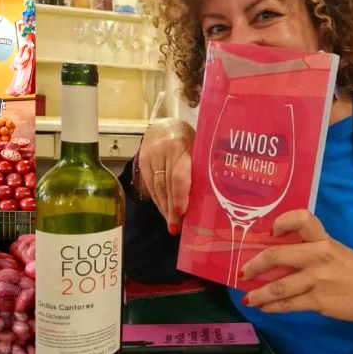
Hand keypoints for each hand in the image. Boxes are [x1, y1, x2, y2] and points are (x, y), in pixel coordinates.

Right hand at [138, 118, 194, 234]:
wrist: (163, 125)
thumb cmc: (188, 138)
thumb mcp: (198, 147)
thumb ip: (200, 166)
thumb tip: (210, 195)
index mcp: (181, 146)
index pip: (178, 177)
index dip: (179, 197)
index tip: (181, 214)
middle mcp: (163, 152)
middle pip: (166, 185)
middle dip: (171, 209)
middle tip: (176, 228)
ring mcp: (150, 157)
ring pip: (157, 187)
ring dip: (164, 208)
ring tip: (171, 224)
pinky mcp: (142, 162)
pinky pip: (150, 185)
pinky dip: (158, 200)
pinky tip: (164, 211)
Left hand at [240, 210, 352, 323]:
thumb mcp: (338, 253)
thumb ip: (313, 253)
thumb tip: (281, 260)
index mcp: (325, 240)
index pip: (302, 219)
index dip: (282, 222)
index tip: (270, 231)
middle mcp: (319, 256)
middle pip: (277, 255)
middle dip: (254, 265)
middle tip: (243, 271)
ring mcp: (318, 280)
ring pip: (278, 286)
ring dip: (259, 293)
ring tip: (248, 297)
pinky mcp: (320, 302)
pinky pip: (289, 305)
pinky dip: (273, 307)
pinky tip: (265, 308)